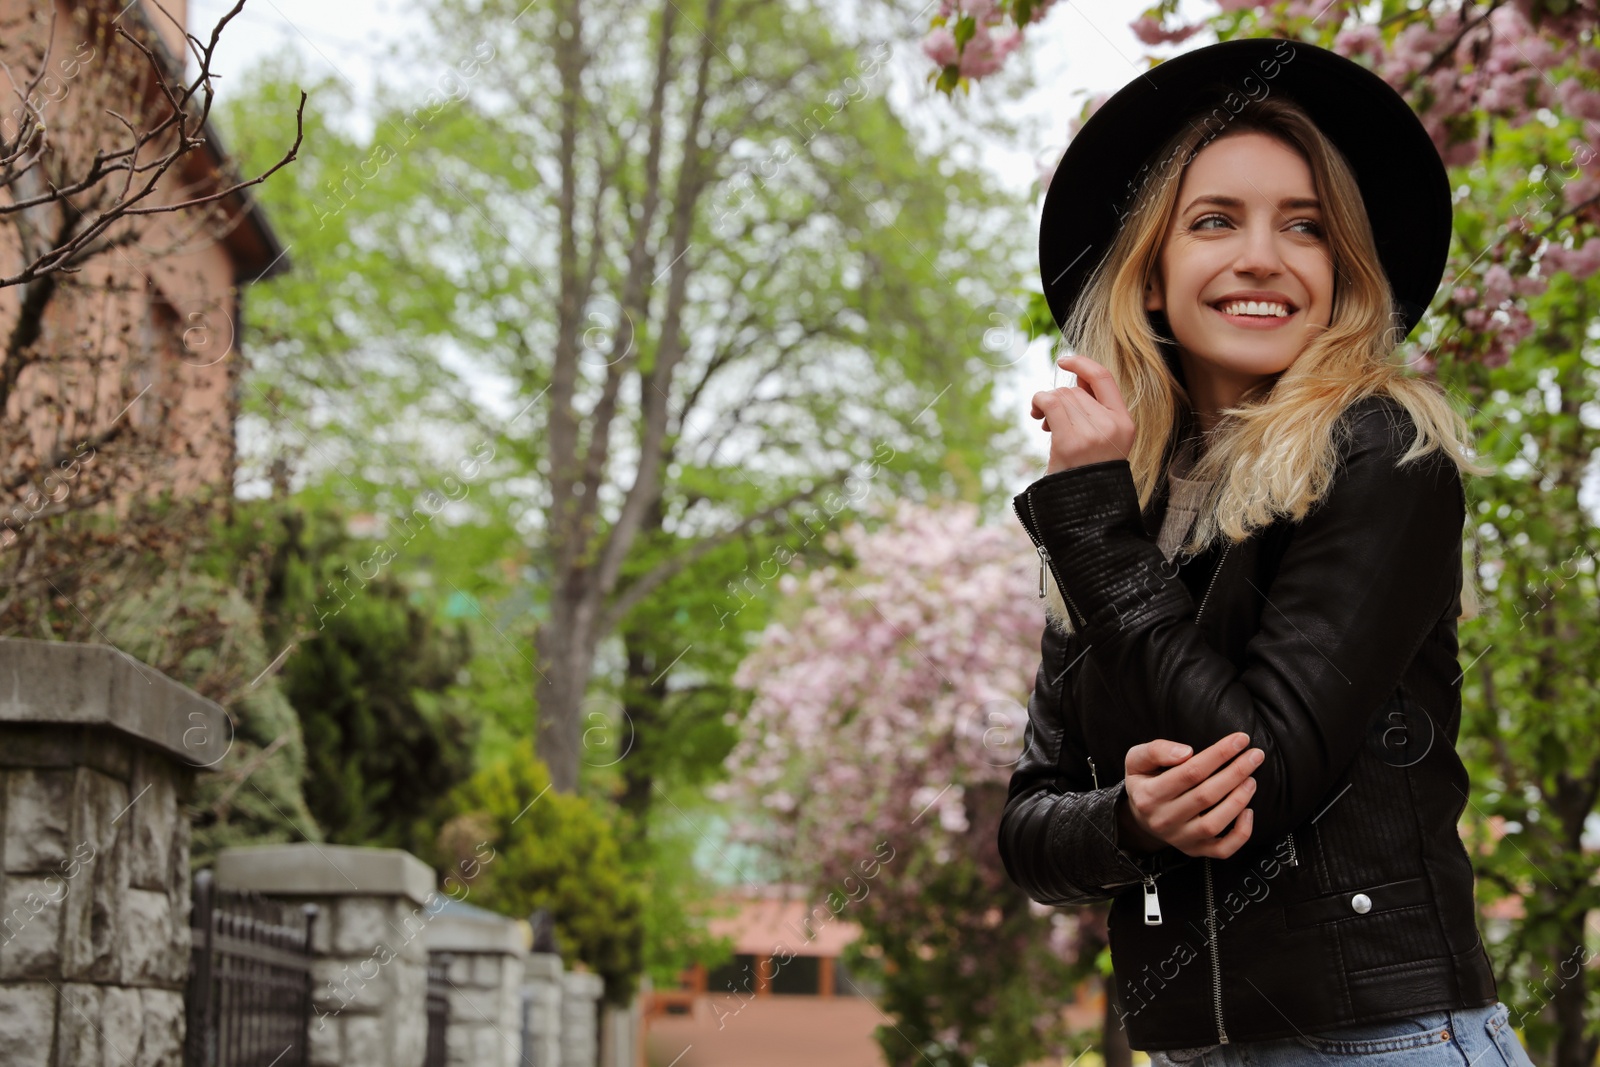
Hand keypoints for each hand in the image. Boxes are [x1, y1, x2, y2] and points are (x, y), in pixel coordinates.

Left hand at [1029, 353, 1135, 474]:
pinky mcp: (1072, 442)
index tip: (1064, 361)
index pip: (1104, 378)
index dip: (1082, 364)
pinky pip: (1050, 403)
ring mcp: (1093, 433)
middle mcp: (1112, 424)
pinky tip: (1037, 416)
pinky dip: (1039, 403)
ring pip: (1060, 397)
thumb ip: (1095, 409)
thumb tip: (1076, 381)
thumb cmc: (1090, 474)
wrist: (1088, 509)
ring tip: (1046, 425)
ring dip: (1047, 405)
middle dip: (1058, 400)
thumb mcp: (1104, 440)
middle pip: (1074, 391)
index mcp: (1125, 422)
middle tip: (1049, 420)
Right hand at [1115, 732, 1262, 859]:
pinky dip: (1240, 833)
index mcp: (1149, 795)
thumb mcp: (1137, 759)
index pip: (1189, 772)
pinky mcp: (1194, 850)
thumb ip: (1156, 750)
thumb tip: (1186, 752)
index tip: (1240, 740)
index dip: (1218, 754)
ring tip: (1252, 780)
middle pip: (1206, 796)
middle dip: (1236, 772)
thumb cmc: (1144, 781)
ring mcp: (1180, 838)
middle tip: (1255, 755)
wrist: (1140, 816)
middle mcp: (1164, 819)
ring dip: (1238, 799)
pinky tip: (1249, 812)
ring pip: (1215, 823)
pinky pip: (1222, 849)